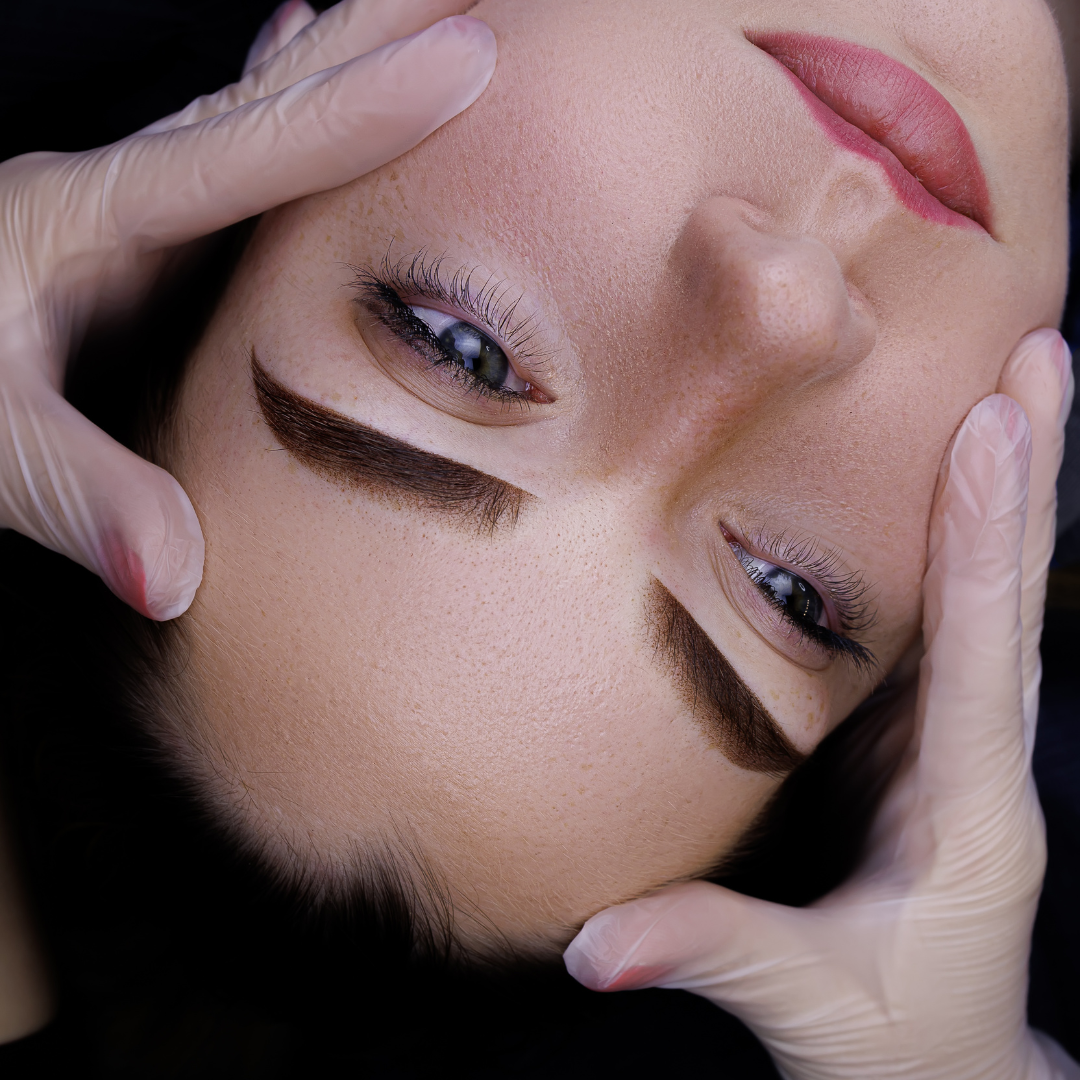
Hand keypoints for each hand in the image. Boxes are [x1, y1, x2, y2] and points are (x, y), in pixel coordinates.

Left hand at [0, 0, 495, 619]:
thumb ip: (82, 497)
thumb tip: (176, 571)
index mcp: (92, 224)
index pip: (249, 155)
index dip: (363, 111)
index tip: (465, 61)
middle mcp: (126, 197)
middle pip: (274, 98)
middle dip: (382, 39)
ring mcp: (141, 211)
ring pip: (267, 113)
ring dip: (356, 61)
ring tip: (436, 17)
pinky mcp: (149, 238)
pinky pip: (240, 154)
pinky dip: (292, 99)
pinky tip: (308, 48)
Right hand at [564, 328, 1078, 1079]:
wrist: (946, 1071)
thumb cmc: (893, 1039)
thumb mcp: (806, 1001)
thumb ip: (707, 952)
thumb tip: (593, 944)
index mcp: (971, 814)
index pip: (982, 653)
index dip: (979, 537)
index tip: (989, 426)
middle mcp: (979, 760)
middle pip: (1013, 596)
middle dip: (1027, 474)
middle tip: (1041, 356)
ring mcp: (956, 743)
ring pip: (990, 595)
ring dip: (1000, 488)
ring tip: (1013, 381)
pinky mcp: (921, 741)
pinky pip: (948, 621)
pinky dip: (953, 538)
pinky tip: (938, 481)